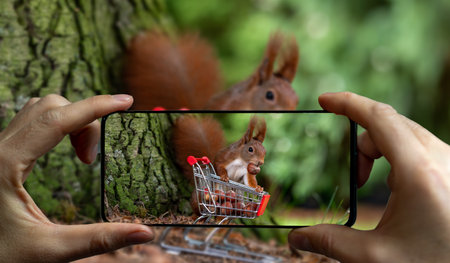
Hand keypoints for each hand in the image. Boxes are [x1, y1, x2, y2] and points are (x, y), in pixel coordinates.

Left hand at [0, 94, 153, 261]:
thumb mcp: (49, 250)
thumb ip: (99, 239)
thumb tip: (144, 233)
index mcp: (5, 163)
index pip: (58, 119)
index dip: (96, 106)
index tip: (126, 101)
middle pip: (50, 107)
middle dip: (84, 121)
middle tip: (92, 160)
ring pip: (39, 110)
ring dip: (70, 122)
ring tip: (83, 157)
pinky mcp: (0, 154)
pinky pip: (32, 122)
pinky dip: (57, 127)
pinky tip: (66, 150)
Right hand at [289, 92, 449, 261]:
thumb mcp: (376, 257)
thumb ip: (330, 242)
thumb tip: (296, 237)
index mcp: (420, 173)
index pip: (379, 118)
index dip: (347, 103)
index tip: (324, 100)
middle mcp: (442, 159)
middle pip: (390, 125)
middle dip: (362, 143)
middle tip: (355, 180)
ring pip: (406, 135)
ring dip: (381, 152)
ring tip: (373, 186)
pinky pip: (421, 147)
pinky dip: (399, 158)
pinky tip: (397, 189)